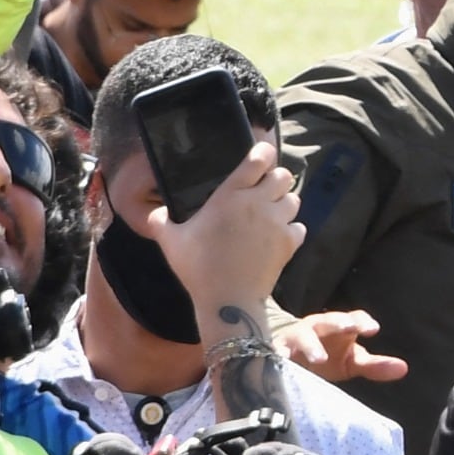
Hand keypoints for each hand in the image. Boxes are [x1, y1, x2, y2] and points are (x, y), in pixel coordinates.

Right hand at [148, 142, 304, 318]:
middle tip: (264, 191)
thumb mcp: (172, 242)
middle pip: (283, 176)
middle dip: (276, 180)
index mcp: (231, 195)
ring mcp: (277, 222)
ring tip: (271, 214)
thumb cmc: (198, 268)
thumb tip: (153, 213)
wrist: (228, 301)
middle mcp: (258, 203)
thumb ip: (161, 222)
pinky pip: (299, 226)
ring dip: (285, 203)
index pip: (258, 159)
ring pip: (294, 199)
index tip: (261, 156)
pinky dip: (292, 230)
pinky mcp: (290, 243)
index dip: (263, 153)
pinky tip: (279, 237)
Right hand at [273, 310, 408, 382]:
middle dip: (339, 322)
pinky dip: (279, 356)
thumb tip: (404, 368)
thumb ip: (375, 366)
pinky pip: (277, 352)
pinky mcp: (278, 350)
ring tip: (318, 359)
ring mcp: (297, 337)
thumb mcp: (352, 361)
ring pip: (303, 335)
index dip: (363, 321)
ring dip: (310, 345)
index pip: (354, 318)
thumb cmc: (328, 356)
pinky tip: (282, 362)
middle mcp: (319, 327)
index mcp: (340, 327)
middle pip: (329, 320)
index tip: (374, 330)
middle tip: (350, 328)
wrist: (291, 357)